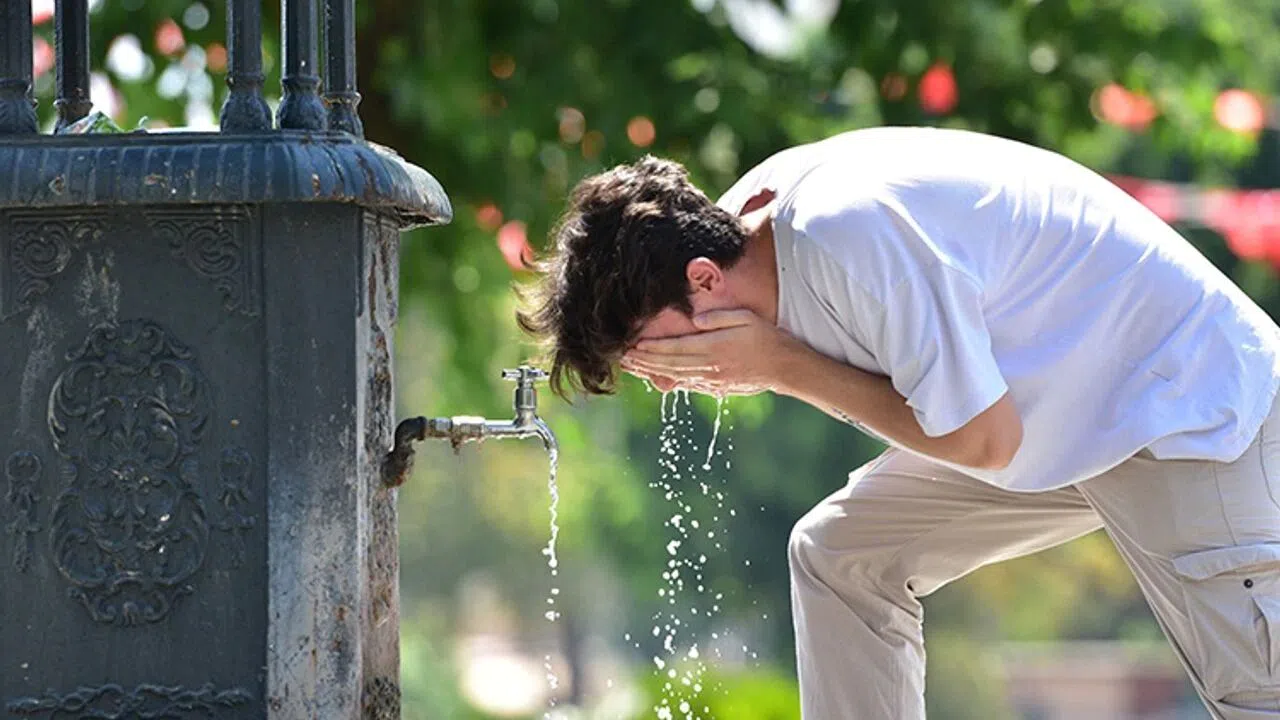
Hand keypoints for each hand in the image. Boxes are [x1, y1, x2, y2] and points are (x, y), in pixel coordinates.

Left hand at [622, 309, 801, 395]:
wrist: (784, 367)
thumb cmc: (767, 337)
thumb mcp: (746, 318)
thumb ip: (720, 317)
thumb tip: (696, 318)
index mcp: (714, 347)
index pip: (675, 348)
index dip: (652, 348)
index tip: (633, 345)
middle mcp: (709, 365)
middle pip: (669, 363)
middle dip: (644, 361)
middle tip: (623, 358)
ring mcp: (712, 378)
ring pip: (674, 375)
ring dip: (651, 371)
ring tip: (632, 367)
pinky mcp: (716, 386)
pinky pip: (687, 383)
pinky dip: (668, 380)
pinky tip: (656, 377)